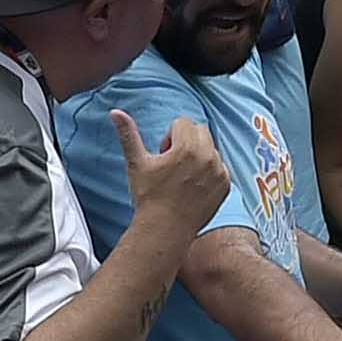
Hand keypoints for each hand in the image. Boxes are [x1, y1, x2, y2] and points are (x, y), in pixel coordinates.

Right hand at [114, 110, 229, 234]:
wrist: (164, 229)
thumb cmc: (148, 196)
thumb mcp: (137, 163)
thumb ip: (129, 135)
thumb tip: (115, 112)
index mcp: (188, 147)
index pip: (182, 123)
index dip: (169, 138)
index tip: (162, 155)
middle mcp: (208, 156)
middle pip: (199, 131)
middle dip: (185, 141)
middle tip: (172, 164)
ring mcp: (220, 170)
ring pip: (210, 148)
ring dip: (198, 155)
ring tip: (182, 177)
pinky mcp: (226, 184)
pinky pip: (220, 166)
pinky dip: (209, 171)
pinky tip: (193, 187)